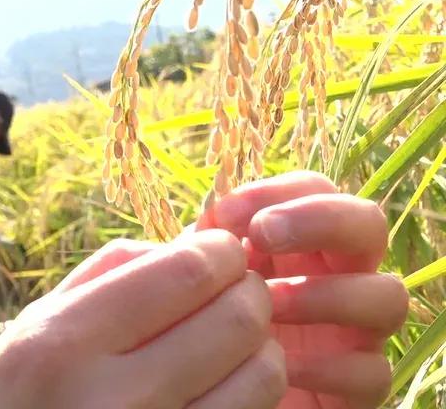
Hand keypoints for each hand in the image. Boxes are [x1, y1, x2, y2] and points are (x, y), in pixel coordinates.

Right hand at [0, 230, 285, 408]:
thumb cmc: (11, 396)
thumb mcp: (36, 324)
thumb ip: (111, 273)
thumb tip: (195, 243)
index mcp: (67, 342)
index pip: (187, 273)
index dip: (220, 251)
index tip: (217, 251)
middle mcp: (118, 398)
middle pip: (238, 320)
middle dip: (248, 291)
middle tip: (231, 291)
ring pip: (264, 374)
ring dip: (257, 346)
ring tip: (225, 344)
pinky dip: (247, 392)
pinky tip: (218, 384)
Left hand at [196, 171, 408, 408]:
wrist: (201, 395)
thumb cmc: (195, 324)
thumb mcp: (191, 281)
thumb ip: (200, 247)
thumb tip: (210, 214)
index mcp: (298, 241)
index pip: (314, 189)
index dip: (276, 191)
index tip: (223, 212)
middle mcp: (337, 274)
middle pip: (366, 223)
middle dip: (320, 220)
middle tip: (263, 234)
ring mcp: (355, 328)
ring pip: (386, 295)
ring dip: (325, 294)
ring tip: (267, 306)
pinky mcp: (359, 384)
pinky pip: (371, 369)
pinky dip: (327, 366)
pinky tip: (281, 366)